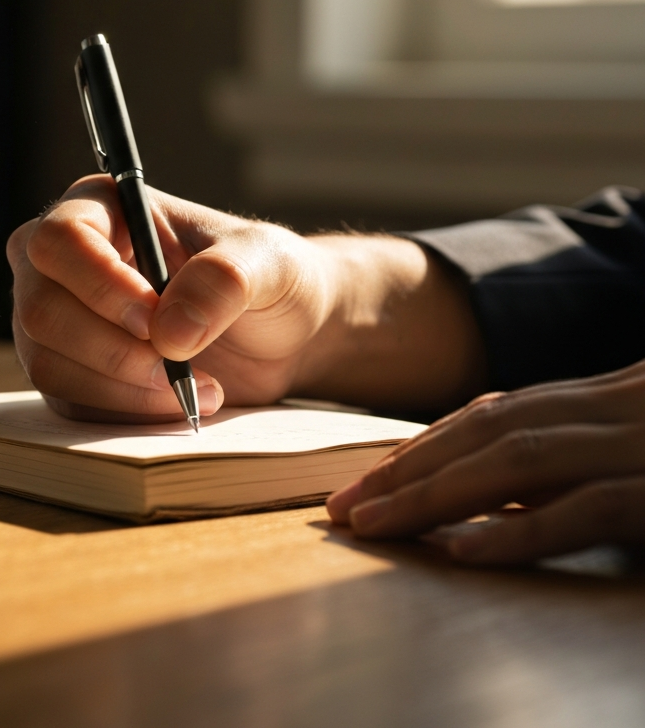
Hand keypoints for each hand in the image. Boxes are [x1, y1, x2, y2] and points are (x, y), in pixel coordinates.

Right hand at [8, 175, 334, 420]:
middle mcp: (64, 260)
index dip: (99, 284)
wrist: (275, 333)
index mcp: (101, 208)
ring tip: (192, 386)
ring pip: (47, 362)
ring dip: (121, 387)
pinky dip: (124, 411)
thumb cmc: (266, 277)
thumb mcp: (267, 263)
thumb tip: (168, 331)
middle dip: (111, 348)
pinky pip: (68, 402)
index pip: (60, 240)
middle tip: (174, 365)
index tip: (154, 320)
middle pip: (40, 307)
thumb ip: (224, 280)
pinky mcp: (69, 369)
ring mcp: (59, 317)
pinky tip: (175, 402)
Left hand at [327, 360, 644, 563]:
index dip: (422, 448)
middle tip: (338, 507)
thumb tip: (497, 494)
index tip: (362, 481)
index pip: (493, 417)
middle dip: (406, 469)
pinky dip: (519, 531)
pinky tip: (460, 552)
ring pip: (516, 461)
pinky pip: (587, 510)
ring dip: (433, 494)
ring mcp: (639, 449)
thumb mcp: (633, 449)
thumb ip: (573, 460)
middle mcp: (615, 412)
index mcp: (603, 400)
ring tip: (369, 525)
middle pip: (488, 433)